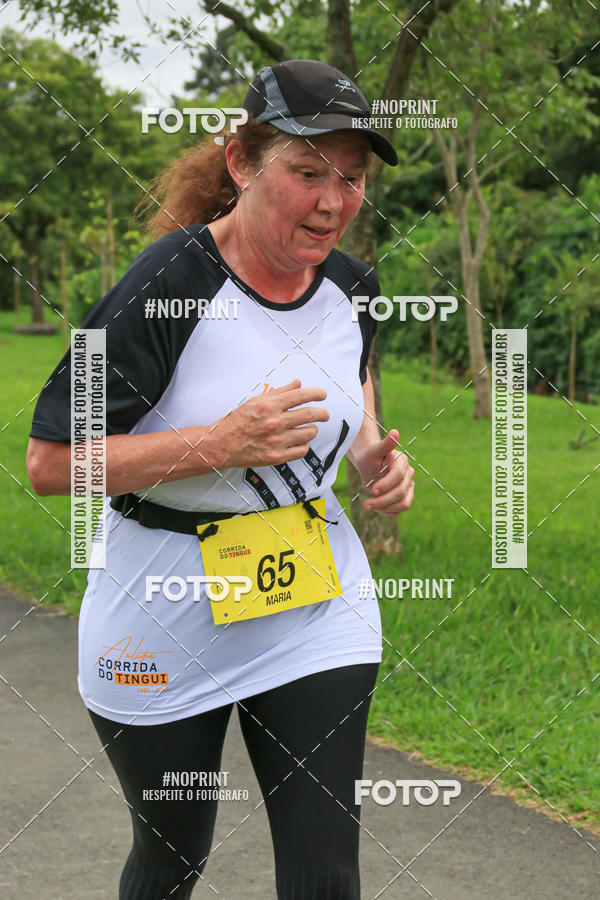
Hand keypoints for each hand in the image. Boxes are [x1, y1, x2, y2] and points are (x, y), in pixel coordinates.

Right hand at [215, 379, 329, 468]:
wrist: (223, 444)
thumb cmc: (238, 422)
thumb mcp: (256, 401)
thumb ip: (279, 392)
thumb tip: (298, 384)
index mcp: (269, 406)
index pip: (301, 396)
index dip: (316, 394)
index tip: (322, 395)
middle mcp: (275, 422)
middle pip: (309, 414)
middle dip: (322, 413)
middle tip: (325, 414)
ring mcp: (277, 441)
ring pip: (308, 433)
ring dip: (312, 429)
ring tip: (310, 428)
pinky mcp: (277, 456)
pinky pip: (301, 450)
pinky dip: (305, 444)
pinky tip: (301, 441)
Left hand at [354, 429, 414, 515]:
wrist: (369, 465)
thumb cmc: (370, 456)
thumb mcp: (373, 450)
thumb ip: (385, 444)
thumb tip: (395, 432)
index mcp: (402, 461)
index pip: (398, 476)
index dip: (386, 485)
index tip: (371, 490)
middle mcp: (408, 474)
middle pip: (400, 492)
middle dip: (382, 500)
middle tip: (365, 504)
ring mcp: (408, 487)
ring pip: (403, 504)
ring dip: (385, 508)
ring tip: (368, 506)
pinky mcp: (405, 497)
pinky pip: (399, 510)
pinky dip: (386, 511)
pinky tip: (375, 507)